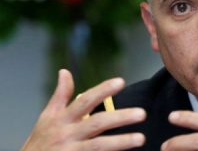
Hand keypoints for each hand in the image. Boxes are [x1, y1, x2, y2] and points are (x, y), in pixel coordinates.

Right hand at [21, 69, 145, 150]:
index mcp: (62, 118)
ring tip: (141, 138)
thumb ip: (60, 95)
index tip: (120, 81)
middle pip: (97, 123)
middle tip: (142, 113)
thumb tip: (64, 71)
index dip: (102, 90)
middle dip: (120, 118)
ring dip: (120, 142)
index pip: (85, 100)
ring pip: (99, 146)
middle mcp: (67, 134)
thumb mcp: (47, 117)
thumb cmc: (39, 141)